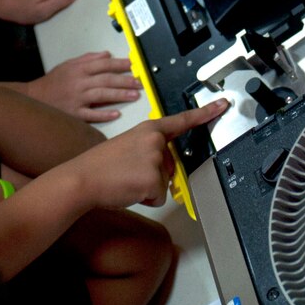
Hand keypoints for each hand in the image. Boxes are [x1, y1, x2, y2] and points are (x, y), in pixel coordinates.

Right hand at [27, 52, 144, 122]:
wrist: (34, 98)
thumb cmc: (53, 82)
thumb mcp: (68, 64)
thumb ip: (88, 58)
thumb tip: (107, 54)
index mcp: (79, 69)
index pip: (103, 64)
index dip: (120, 64)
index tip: (133, 65)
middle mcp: (79, 82)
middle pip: (106, 79)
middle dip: (125, 80)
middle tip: (140, 82)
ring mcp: (77, 99)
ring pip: (102, 95)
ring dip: (120, 95)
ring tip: (135, 95)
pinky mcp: (74, 114)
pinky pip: (91, 114)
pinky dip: (104, 114)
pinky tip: (116, 113)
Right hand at [66, 101, 226, 208]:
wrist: (81, 179)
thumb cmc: (99, 166)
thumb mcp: (127, 147)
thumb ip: (149, 150)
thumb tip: (162, 167)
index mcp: (148, 129)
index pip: (182, 120)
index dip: (205, 113)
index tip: (222, 105)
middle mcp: (155, 141)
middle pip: (169, 166)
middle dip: (153, 175)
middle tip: (128, 172)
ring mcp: (155, 160)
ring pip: (163, 184)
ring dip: (147, 188)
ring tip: (125, 180)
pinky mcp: (153, 180)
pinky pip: (157, 197)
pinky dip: (144, 199)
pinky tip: (128, 189)